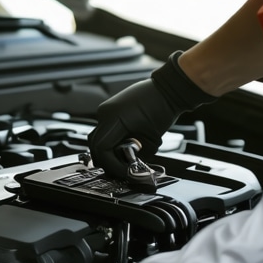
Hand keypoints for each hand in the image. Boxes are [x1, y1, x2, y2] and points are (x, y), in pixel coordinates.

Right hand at [88, 51, 215, 179]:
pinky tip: (125, 145)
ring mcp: (106, 110)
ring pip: (98, 138)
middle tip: (123, 170)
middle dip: (108, 161)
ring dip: (108, 151)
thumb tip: (131, 168)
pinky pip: (105, 129)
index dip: (112, 165)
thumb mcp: (152, 141)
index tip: (124, 172)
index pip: (102, 149)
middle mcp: (105, 113)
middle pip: (95, 145)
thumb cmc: (163, 109)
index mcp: (114, 119)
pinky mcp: (110, 109)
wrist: (167, 90)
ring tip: (124, 158)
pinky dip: (111, 141)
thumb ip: (139, 156)